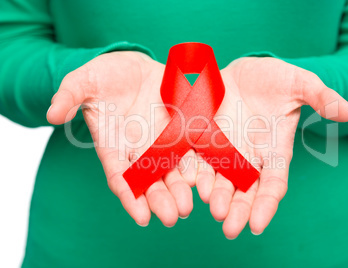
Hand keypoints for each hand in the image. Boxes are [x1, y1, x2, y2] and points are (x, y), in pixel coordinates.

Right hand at [47, 51, 197, 226]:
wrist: (135, 66)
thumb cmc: (106, 75)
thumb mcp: (84, 80)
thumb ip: (69, 95)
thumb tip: (51, 114)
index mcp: (113, 145)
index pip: (120, 176)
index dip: (130, 196)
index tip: (141, 216)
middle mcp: (138, 150)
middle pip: (150, 181)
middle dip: (160, 200)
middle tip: (172, 217)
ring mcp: (161, 142)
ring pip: (172, 171)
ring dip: (181, 189)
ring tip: (190, 206)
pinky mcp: (181, 130)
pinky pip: (191, 150)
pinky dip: (198, 166)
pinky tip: (207, 180)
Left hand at [196, 57, 347, 238]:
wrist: (243, 71)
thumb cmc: (274, 79)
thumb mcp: (299, 83)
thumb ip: (320, 96)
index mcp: (273, 150)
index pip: (273, 183)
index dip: (266, 204)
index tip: (256, 225)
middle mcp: (248, 156)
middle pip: (244, 190)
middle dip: (238, 209)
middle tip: (229, 228)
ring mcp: (224, 150)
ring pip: (219, 179)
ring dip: (215, 195)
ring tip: (211, 208)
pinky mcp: (203, 139)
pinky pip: (197, 160)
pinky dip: (193, 173)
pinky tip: (187, 184)